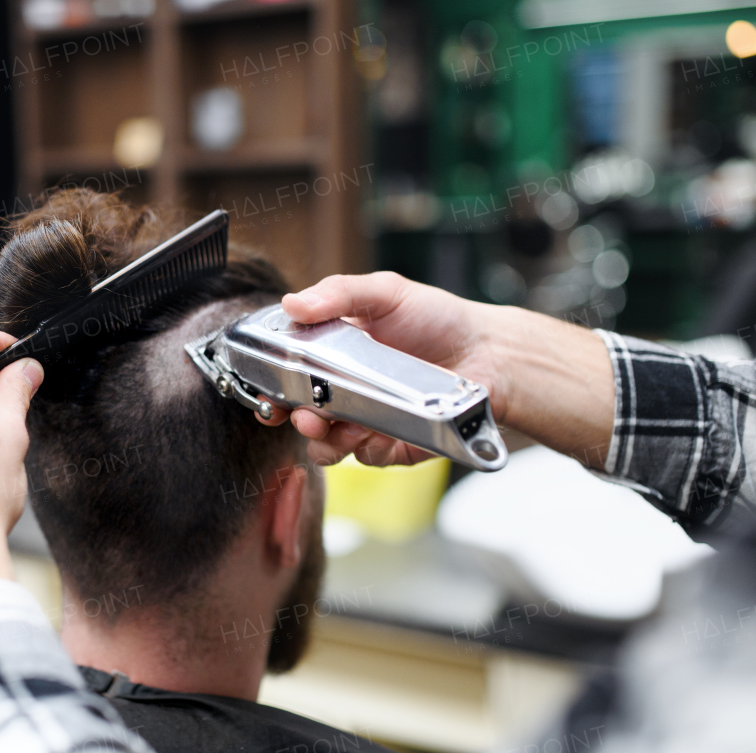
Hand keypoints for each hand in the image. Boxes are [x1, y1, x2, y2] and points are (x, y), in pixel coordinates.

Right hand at [260, 272, 614, 468]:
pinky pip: (364, 457)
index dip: (271, 385)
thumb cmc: (440, 319)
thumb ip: (337, 294)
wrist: (490, 354)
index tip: (265, 390)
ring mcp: (366, 420)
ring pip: (326, 445)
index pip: (288, 374)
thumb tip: (291, 304)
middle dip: (293, 418)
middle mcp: (345, 390)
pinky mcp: (390, 445)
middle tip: (302, 413)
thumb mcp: (385, 292)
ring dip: (323, 440)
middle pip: (300, 415)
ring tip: (334, 426)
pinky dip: (365, 447)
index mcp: (333, 353)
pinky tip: (378, 431)